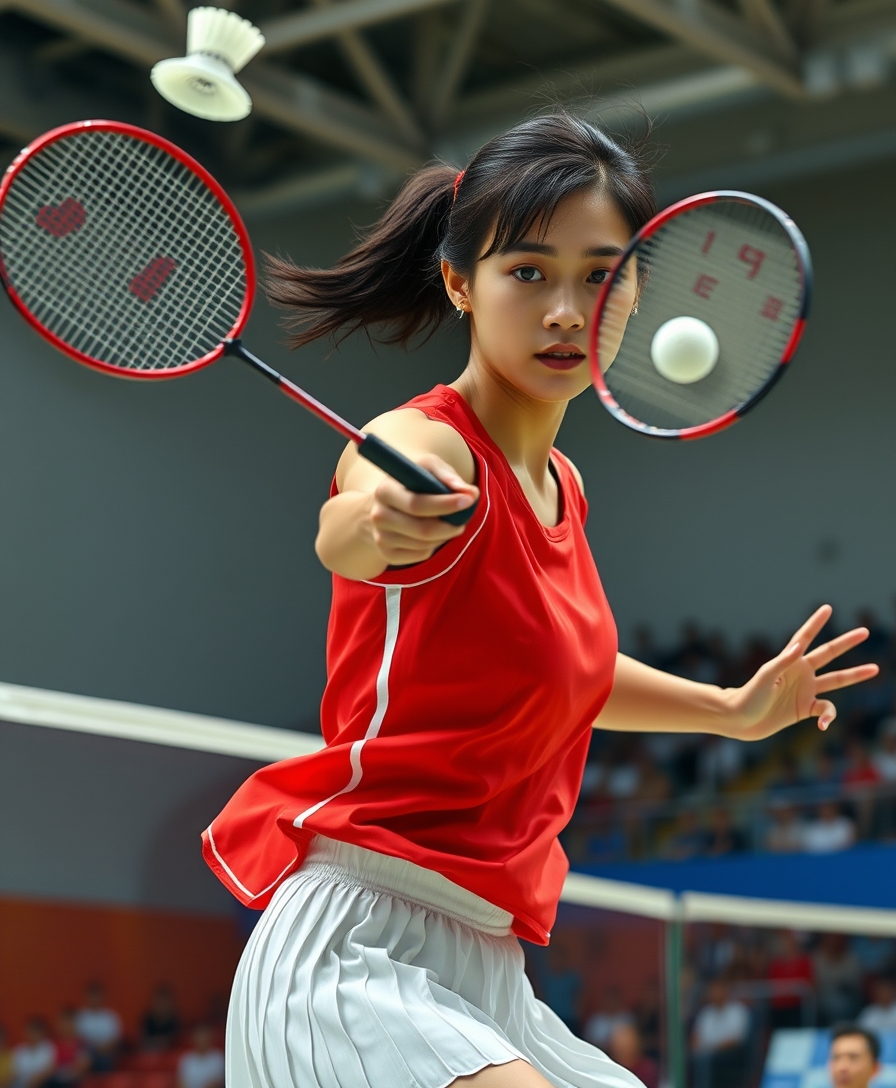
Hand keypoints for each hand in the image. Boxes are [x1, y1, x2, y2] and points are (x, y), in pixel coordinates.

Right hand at [367, 453, 477, 566]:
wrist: (386, 505)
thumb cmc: (412, 482)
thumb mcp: (426, 468)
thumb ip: (447, 475)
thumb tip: (469, 492)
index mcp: (385, 490)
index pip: (417, 504)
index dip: (445, 504)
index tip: (468, 500)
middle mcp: (378, 515)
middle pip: (422, 530)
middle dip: (449, 527)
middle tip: (463, 521)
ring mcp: (381, 537)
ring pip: (425, 544)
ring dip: (444, 535)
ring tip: (447, 523)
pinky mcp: (388, 554)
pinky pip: (421, 554)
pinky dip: (434, 545)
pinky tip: (432, 533)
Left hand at [727, 605, 878, 740]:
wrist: (741, 721)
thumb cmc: (749, 696)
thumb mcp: (765, 677)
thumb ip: (782, 662)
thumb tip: (800, 646)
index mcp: (790, 661)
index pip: (805, 637)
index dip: (816, 623)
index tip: (828, 608)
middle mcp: (801, 673)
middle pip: (829, 654)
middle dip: (846, 642)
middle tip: (865, 631)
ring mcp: (805, 690)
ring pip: (836, 680)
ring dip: (855, 675)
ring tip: (875, 669)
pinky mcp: (806, 709)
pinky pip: (825, 710)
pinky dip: (828, 717)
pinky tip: (824, 725)